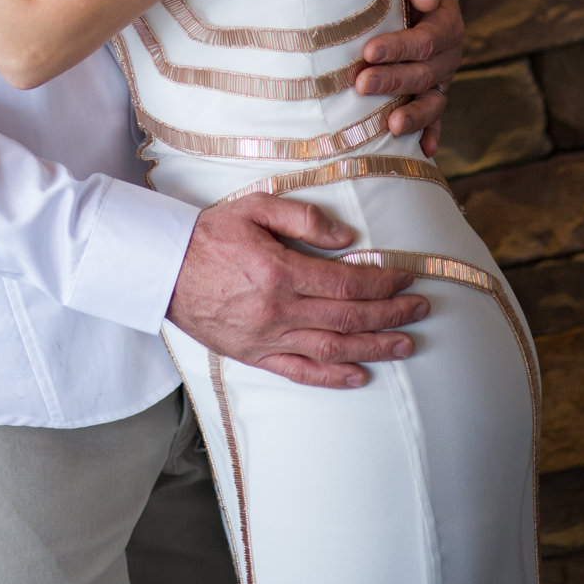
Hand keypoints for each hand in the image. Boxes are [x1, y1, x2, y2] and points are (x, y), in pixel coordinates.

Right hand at [167, 195, 428, 387]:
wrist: (163, 268)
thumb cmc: (209, 234)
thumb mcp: (254, 207)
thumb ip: (302, 217)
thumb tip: (346, 238)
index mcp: (280, 271)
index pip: (347, 282)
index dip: (384, 282)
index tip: (408, 276)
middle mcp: (279, 310)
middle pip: (348, 317)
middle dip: (391, 314)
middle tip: (421, 308)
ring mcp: (268, 338)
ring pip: (334, 348)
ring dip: (375, 347)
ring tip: (406, 344)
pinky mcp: (255, 355)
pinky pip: (301, 372)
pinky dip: (334, 377)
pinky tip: (360, 375)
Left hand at [356, 0, 463, 157]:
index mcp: (446, 23)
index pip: (425, 40)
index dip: (398, 47)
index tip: (369, 51)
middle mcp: (448, 55)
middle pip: (423, 73)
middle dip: (393, 80)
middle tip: (362, 84)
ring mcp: (441, 78)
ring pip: (432, 101)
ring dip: (413, 115)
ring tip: (391, 125)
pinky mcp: (431, 94)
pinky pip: (435, 118)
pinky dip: (431, 134)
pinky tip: (424, 151)